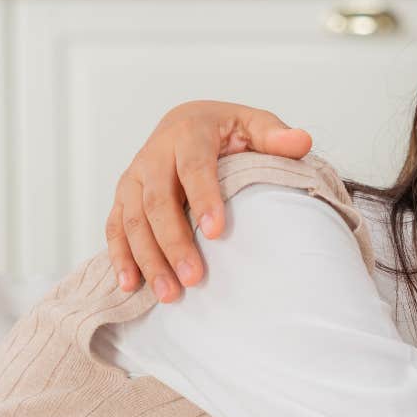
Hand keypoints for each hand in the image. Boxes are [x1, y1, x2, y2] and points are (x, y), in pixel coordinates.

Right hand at [104, 101, 311, 302]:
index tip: (217, 232)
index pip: (194, 167)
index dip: (203, 198)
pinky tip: (131, 285)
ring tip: (170, 293)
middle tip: (194, 277)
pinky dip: (120, 257)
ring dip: (147, 258)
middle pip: (157, 200)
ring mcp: (134, 177)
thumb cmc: (223, 130)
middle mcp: (153, 154)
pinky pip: (115, 227)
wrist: (183, 122)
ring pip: (132, 219)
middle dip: (174, 241)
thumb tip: (302, 141)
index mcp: (187, 133)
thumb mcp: (252, 123)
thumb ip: (275, 135)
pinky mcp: (123, 197)